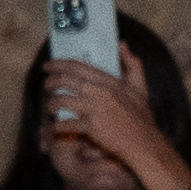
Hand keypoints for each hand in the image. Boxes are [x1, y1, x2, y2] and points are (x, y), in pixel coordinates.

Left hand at [36, 61, 190, 189]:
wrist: (144, 144)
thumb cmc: (143, 119)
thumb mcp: (140, 88)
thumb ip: (133, 64)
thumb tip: (123, 45)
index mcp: (110, 81)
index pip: (78, 67)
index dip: (59, 64)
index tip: (48, 65)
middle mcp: (100, 92)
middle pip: (66, 80)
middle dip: (51, 81)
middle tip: (45, 84)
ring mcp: (95, 109)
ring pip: (62, 100)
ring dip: (51, 103)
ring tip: (48, 107)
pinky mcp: (92, 127)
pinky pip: (67, 124)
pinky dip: (58, 126)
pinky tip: (55, 128)